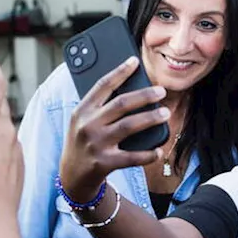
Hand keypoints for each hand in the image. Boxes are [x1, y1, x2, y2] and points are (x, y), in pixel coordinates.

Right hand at [57, 57, 168, 202]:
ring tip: (165, 113)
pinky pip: (132, 157)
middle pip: (121, 104)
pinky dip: (148, 154)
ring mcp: (96, 144)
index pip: (102, 85)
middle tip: (161, 91)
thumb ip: (99, 107)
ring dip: (150, 118)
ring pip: (129, 126)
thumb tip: (131, 89)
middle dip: (144, 95)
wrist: (71, 176)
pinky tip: (158, 150)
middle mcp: (88, 125)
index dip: (120, 71)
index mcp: (82, 110)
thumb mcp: (82, 121)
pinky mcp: (104, 163)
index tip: (135, 61)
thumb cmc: (83, 142)